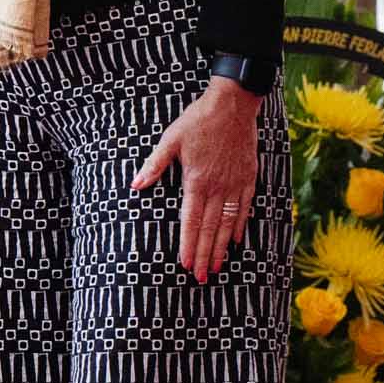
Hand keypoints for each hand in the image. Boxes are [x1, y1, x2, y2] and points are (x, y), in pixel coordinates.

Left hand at [132, 77, 264, 282]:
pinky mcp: (249, 177)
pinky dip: (240, 226)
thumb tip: (135, 185)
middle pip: (210, 228)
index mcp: (196, 181)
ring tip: (216, 267)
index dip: (187, 244)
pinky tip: (235, 242)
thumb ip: (154, 165)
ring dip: (221, 247)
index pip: (191, 221)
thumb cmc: (197, 121)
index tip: (184, 264)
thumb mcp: (170, 140)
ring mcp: (236, 184)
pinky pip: (245, 208)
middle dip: (203, 254)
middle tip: (199, 277)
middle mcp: (218, 187)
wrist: (233, 105)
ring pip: (228, 223)